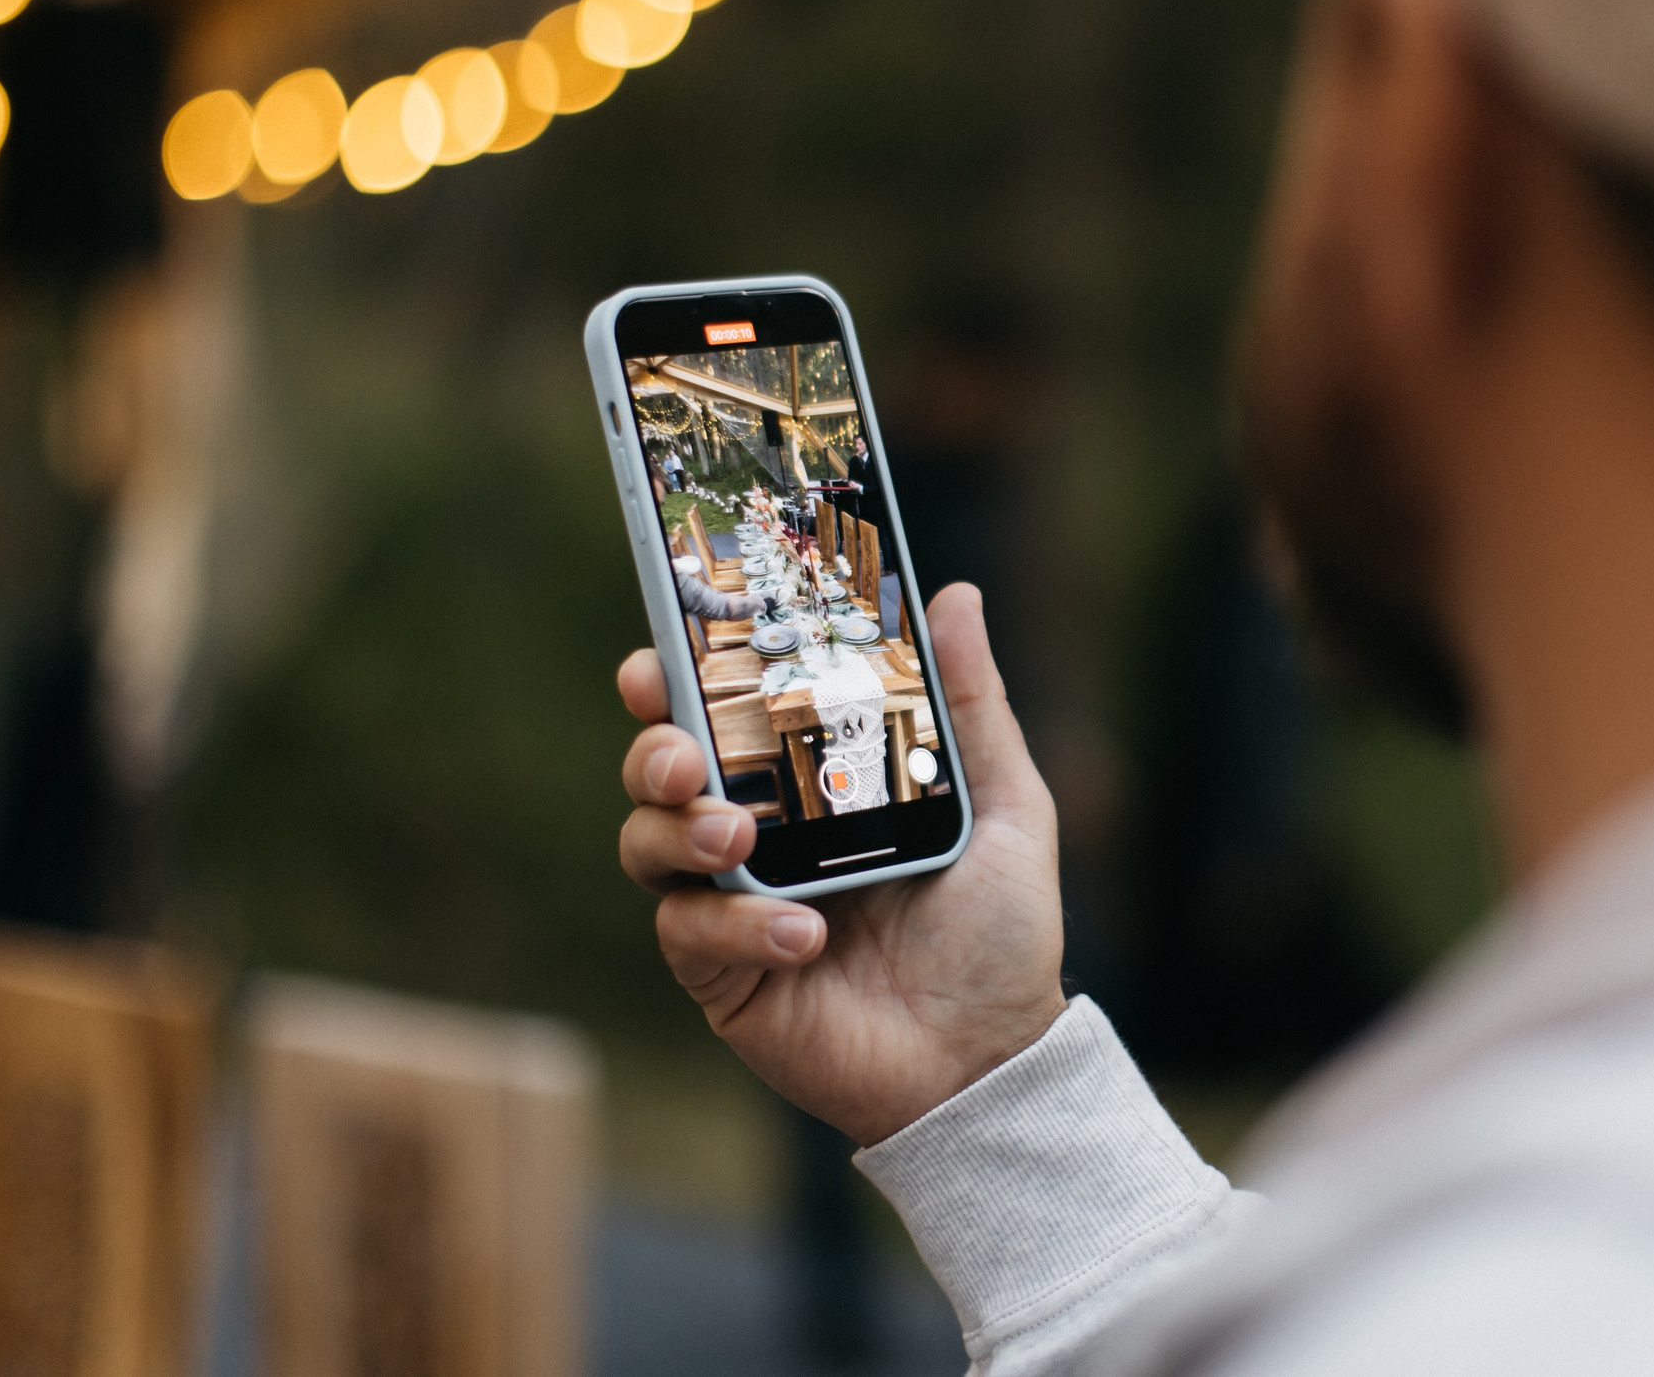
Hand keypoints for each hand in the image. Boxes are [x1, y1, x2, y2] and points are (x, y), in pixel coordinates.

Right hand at [617, 583, 1066, 1143]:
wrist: (992, 1058)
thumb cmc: (999, 933)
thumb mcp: (1003, 805)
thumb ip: (971, 704)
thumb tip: (954, 596)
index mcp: (811, 784)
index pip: (723, 714)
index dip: (676, 678)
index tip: (661, 654)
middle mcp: (761, 836)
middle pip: (662, 771)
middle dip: (655, 748)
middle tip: (686, 755)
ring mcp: (734, 905)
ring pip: (649, 845)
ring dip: (677, 830)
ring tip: (737, 836)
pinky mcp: (725, 976)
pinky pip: (688, 935)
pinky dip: (734, 925)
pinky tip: (802, 934)